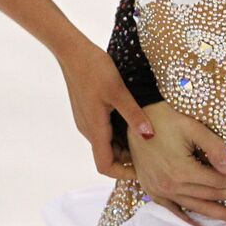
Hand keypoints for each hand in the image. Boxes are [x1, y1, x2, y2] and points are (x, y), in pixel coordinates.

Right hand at [56, 38, 154, 180]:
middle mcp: (88, 129)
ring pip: (106, 142)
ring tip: (148, 137)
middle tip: (153, 153)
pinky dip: (118, 132)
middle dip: (128, 159)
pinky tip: (135, 120)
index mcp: (94, 129)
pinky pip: (103, 129)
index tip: (142, 172)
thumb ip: (134, 115)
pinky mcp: (88, 111)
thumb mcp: (119, 92)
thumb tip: (150, 136)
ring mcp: (86, 120)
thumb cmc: (95, 69)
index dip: (122, 173)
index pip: (104, 165)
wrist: (73, 52)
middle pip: (107, 155)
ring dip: (123, 144)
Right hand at [125, 102, 225, 225]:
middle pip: (212, 195)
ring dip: (219, 213)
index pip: (219, 180)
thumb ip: (213, 148)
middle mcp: (171, 185)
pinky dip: (188, 220)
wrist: (136, 118)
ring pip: (195, 206)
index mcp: (182, 170)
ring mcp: (160, 190)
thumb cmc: (166, 118)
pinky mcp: (153, 190)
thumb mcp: (193, 127)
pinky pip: (173, 210)